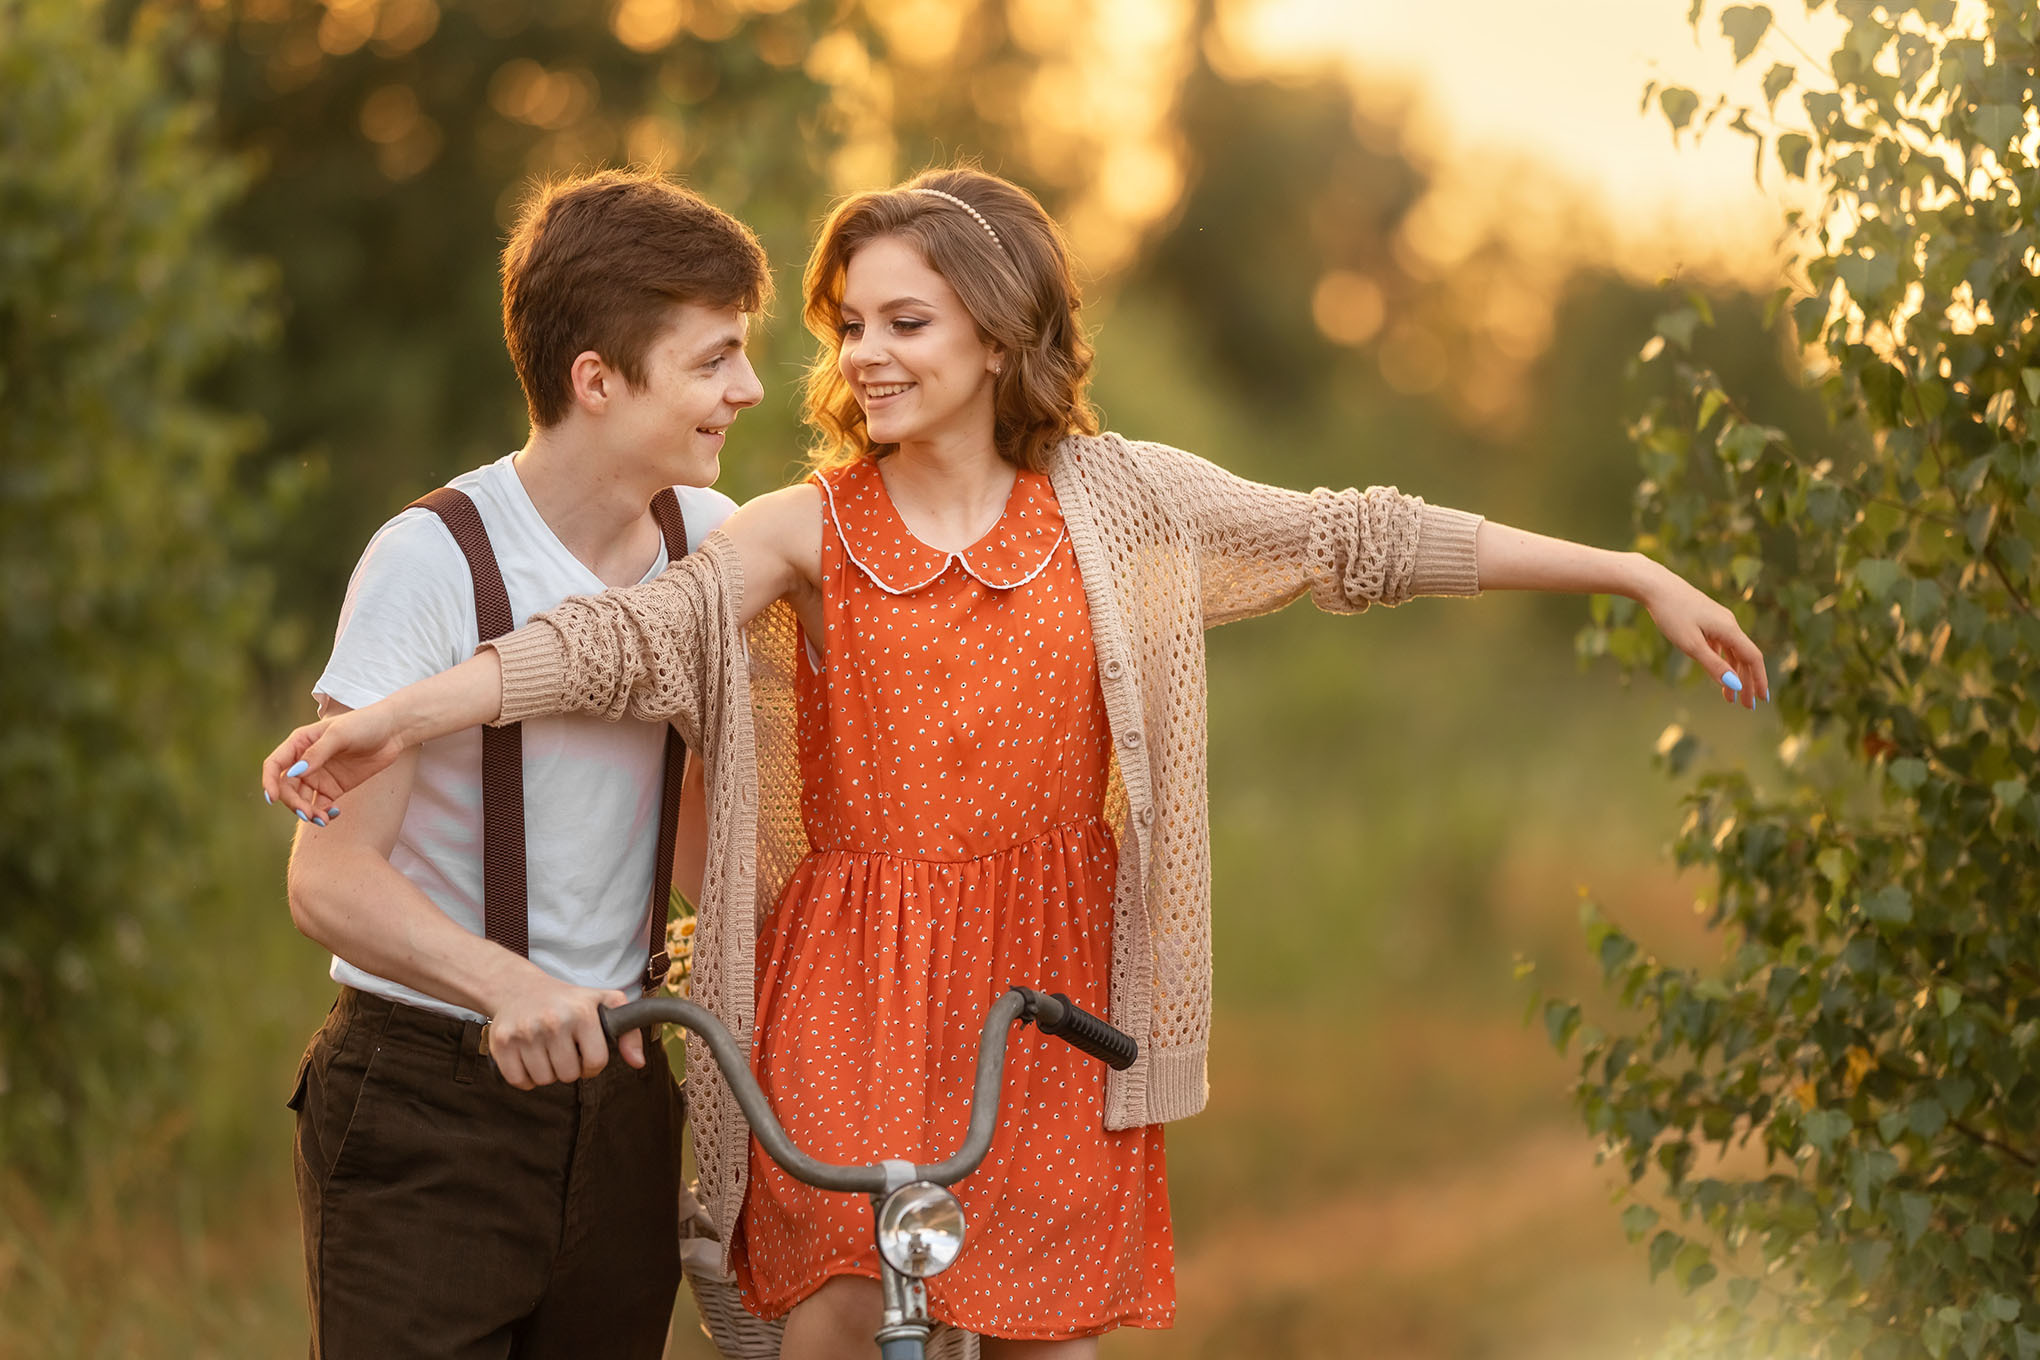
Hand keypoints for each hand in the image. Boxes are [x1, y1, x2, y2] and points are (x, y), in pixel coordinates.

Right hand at [262, 703, 408, 821]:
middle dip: (293, 803)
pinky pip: (320, 806)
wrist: (393, 731)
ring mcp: (319, 776)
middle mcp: (304, 762)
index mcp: (299, 743)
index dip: (269, 781)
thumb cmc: (364, 724)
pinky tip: (334, 813)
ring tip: (322, 819)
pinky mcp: (334, 788)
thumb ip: (317, 753)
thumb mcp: (339, 734)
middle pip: (286, 788)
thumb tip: (295, 773)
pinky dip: (322, 813)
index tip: (272, 798)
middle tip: (307, 813)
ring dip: (307, 812)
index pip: (274, 765)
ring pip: (302, 800)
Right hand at [484, 975, 646, 1088]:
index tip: (585, 1051)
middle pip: (568, 1075)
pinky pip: (519, 1082)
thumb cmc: (566, 1001)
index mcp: (581, 1012)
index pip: (596, 1062)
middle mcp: (553, 1021)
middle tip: (563, 1049)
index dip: (593, 1063)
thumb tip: (638, 1062)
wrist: (518, 988)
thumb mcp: (603, 1003)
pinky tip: (528, 1056)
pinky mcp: (502, 1043)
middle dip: (569, 1067)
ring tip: (546, 1050)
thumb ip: (629, 1031)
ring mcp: (525, 1032)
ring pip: (544, 1080)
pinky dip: (525, 1077)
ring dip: (547, 1072)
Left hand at [1636, 559, 1769, 707]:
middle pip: (1745, 657)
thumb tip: (1735, 685)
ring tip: (1729, 698)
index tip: (1761, 700)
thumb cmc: (1672, 614)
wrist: (1656, 586)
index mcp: (1729, 629)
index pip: (1753, 658)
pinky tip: (1718, 672)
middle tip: (1746, 707)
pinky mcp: (1707, 619)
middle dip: (1747, 683)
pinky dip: (1722, 661)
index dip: (1759, 679)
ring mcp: (1718, 621)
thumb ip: (1713, 665)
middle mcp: (1729, 624)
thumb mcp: (1691, 644)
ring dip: (1733, 674)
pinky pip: (1721, 645)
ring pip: (1732, 652)